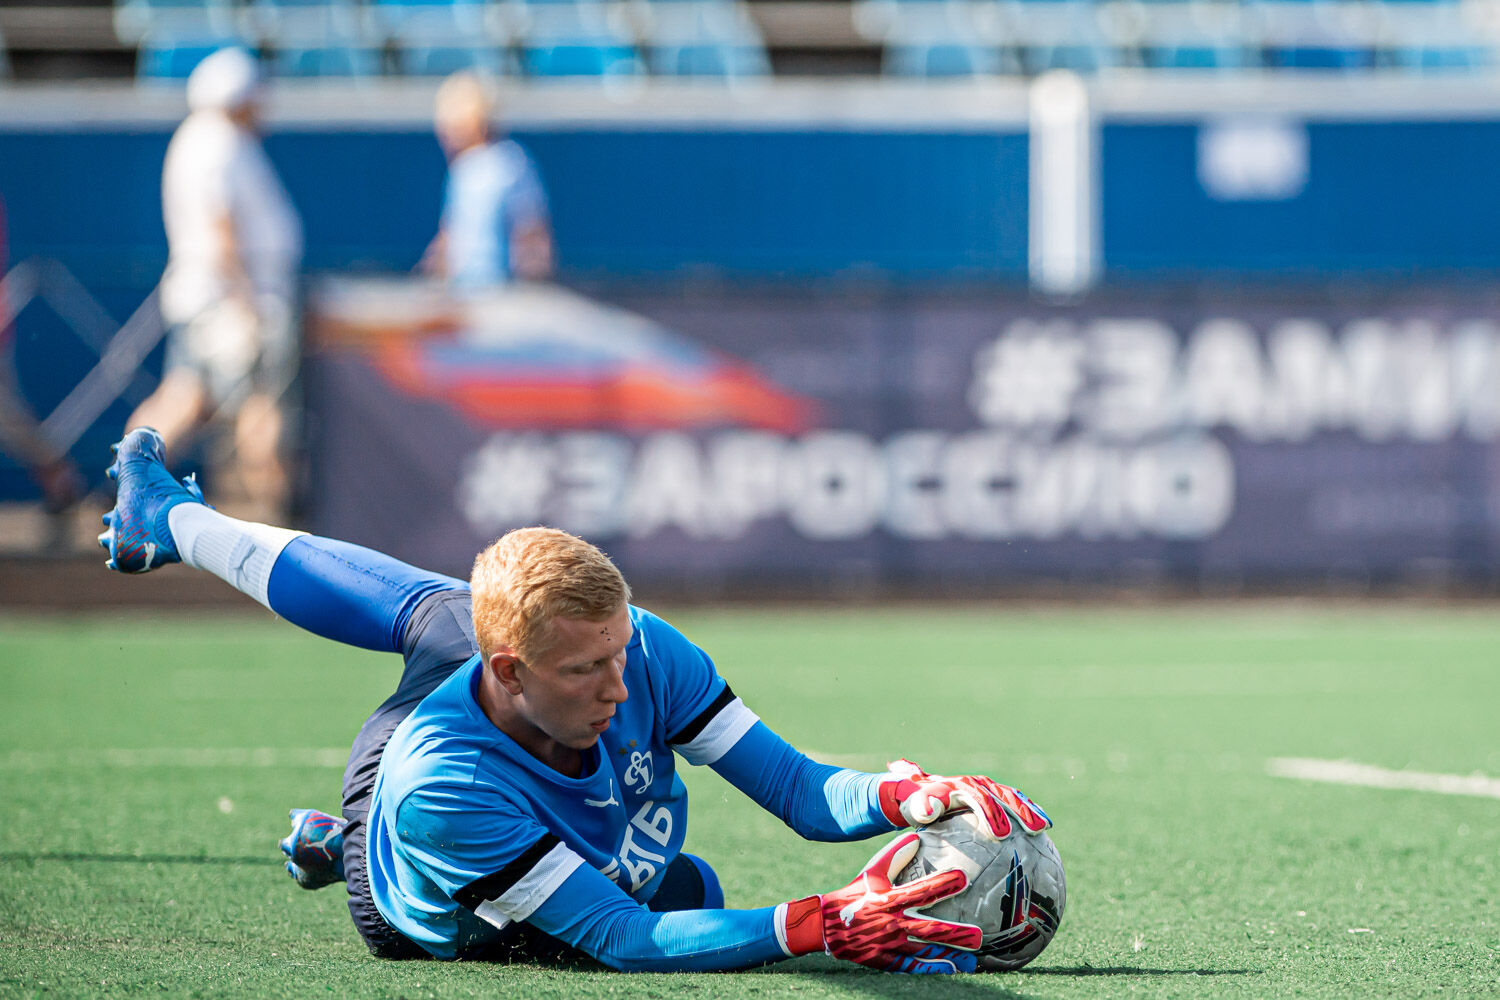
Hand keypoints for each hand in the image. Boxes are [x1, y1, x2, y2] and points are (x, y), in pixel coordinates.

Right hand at [779, 832, 980, 972]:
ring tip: (972, 961)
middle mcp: (890, 923)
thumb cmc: (853, 894)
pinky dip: (931, 968)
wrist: (825, 925)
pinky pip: (911, 966)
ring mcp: (887, 944)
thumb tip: (914, 836)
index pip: (920, 891)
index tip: (964, 878)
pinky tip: (950, 968)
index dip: (942, 884)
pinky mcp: (884, 960)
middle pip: (927, 929)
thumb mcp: (871, 872)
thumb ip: (893, 855)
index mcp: (887, 899)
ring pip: (923, 952)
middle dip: (955, 933)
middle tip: (979, 936)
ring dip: (948, 956)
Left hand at [878, 759, 1050, 838]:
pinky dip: (1031, 811)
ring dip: (1027, 811)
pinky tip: (1045, 827)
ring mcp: (987, 789)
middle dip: (1014, 811)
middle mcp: (974, 784)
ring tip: (1042, 828)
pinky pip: (1016, 802)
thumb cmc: (919, 805)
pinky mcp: (996, 797)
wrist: (923, 793)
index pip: (975, 796)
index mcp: (956, 786)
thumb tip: (927, 810)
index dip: (990, 812)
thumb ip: (922, 805)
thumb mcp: (916, 806)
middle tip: (1031, 832)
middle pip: (998, 795)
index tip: (1001, 834)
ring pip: (1011, 797)